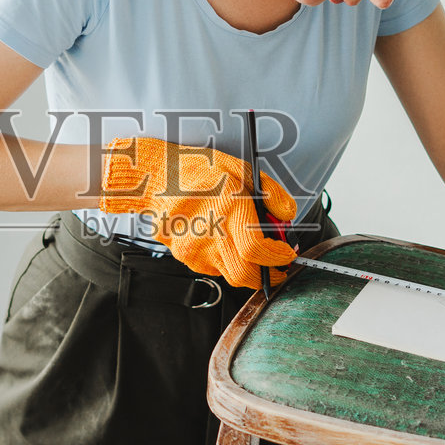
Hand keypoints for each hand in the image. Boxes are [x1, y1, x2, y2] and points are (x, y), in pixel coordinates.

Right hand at [100, 137, 297, 289]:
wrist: (156, 177)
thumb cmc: (198, 170)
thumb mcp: (242, 168)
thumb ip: (271, 193)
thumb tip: (288, 215)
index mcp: (228, 208)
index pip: (257, 249)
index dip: (278, 257)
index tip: (287, 253)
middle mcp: (210, 233)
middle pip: (245, 275)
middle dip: (267, 276)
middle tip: (277, 266)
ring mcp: (194, 248)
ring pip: (230, 275)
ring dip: (246, 268)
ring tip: (247, 248)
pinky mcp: (184, 256)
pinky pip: (212, 268)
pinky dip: (224, 261)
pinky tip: (221, 240)